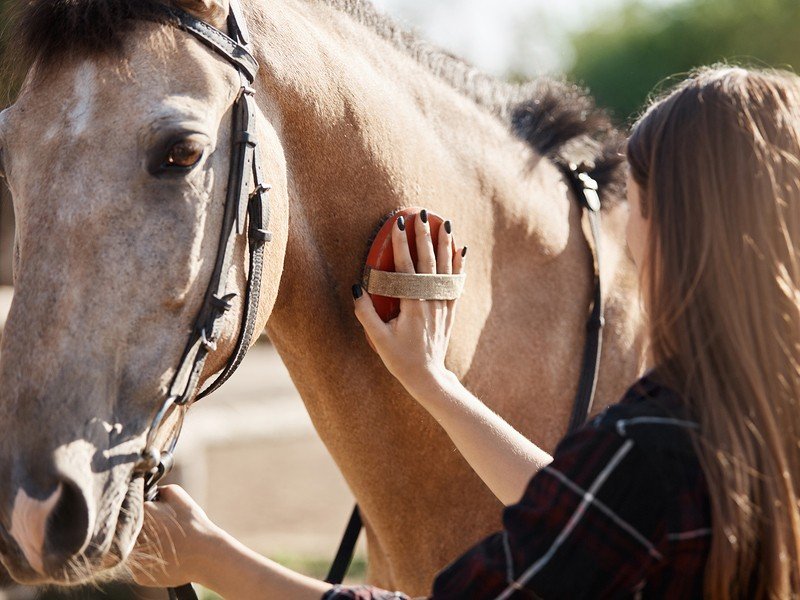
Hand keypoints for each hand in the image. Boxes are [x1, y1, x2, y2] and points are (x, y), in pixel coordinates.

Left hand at [129, 485, 221, 587]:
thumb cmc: (193, 523)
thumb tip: (149, 492)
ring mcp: (134, 558)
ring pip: (135, 551)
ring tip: (167, 547)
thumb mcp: (178, 495)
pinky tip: (166, 560)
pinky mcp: (139, 576)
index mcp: (139, 515)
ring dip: (146, 548)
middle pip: (132, 533)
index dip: (148, 514)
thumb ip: (159, 491)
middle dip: (145, 531)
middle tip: (165, 533)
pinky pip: (140, 568)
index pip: (133, 511)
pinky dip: (151, 565)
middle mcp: (131, 537)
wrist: (205, 554)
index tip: (159, 518)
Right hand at [353, 211, 465, 396]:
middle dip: (425, 236)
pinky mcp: (449, 310)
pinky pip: (456, 282)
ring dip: (445, 244)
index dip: (402, 244)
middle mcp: (431, 301)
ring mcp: (443, 305)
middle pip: (429, 262)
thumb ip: (366, 313)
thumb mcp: (378, 338)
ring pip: (446, 269)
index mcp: (412, 305)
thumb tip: (357, 287)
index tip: (400, 224)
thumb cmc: (400, 359)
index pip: (406, 268)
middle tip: (422, 214)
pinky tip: (461, 249)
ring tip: (445, 223)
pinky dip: (458, 264)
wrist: (428, 376)